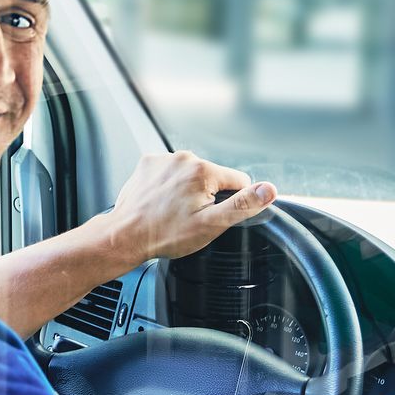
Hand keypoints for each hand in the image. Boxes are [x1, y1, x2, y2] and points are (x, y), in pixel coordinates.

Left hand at [89, 150, 276, 269]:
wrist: (125, 236)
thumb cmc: (165, 234)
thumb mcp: (211, 224)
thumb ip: (243, 205)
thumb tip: (269, 190)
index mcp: (203, 170)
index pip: (239, 182)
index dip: (231, 202)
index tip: (213, 215)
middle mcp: (183, 158)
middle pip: (213, 177)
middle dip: (208, 196)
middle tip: (189, 217)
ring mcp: (163, 160)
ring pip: (191, 175)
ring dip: (187, 191)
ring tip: (172, 212)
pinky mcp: (148, 164)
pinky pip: (170, 173)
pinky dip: (169, 186)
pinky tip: (161, 203)